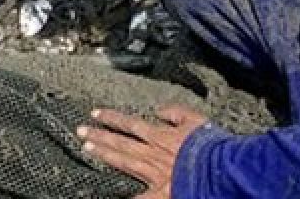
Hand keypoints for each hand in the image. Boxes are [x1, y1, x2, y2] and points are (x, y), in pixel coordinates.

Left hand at [78, 106, 208, 197]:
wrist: (220, 170)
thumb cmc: (210, 146)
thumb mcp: (196, 120)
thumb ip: (175, 112)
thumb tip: (158, 109)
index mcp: (160, 136)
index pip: (129, 124)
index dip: (111, 118)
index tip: (95, 114)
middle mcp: (151, 153)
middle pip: (120, 142)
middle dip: (99, 136)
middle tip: (80, 131)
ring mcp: (153, 174)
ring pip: (123, 161)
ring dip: (103, 154)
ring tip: (86, 148)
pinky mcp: (159, 193)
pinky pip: (138, 196)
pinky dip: (125, 194)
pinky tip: (108, 192)